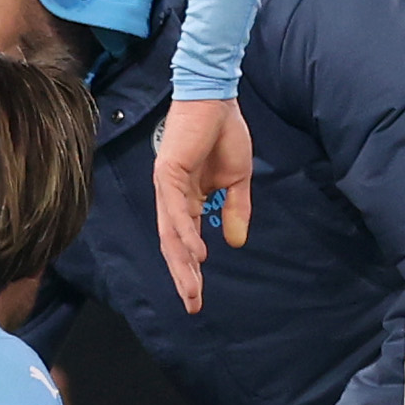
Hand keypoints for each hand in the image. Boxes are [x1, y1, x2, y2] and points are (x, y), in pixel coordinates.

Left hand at [152, 96, 252, 313]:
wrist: (218, 99)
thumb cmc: (225, 134)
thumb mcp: (237, 180)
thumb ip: (235, 210)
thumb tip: (235, 242)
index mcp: (186, 200)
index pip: (185, 242)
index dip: (191, 270)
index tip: (198, 296)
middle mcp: (171, 198)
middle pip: (174, 245)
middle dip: (183, 276)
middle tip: (192, 305)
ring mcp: (167, 186)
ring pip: (171, 233)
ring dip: (183, 263)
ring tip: (192, 288)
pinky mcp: (168, 173)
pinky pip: (176, 210)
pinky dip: (186, 233)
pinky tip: (196, 254)